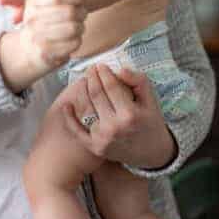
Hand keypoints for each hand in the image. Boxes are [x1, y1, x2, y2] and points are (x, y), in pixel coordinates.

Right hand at [0, 0, 86, 91]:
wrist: (28, 51)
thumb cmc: (45, 22)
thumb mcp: (50, 2)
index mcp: (32, 2)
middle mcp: (31, 19)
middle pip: (69, 11)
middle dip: (82, 12)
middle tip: (80, 15)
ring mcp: (37, 38)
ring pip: (75, 27)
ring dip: (81, 27)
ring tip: (76, 27)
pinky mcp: (46, 54)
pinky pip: (75, 43)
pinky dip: (77, 40)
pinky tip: (70, 40)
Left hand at [62, 64, 176, 169]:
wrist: (151, 152)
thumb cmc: (151, 122)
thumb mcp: (152, 100)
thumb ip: (138, 82)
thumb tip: (120, 69)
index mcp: (130, 114)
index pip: (112, 87)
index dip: (104, 74)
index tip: (100, 65)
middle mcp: (114, 126)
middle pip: (97, 96)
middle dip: (92, 78)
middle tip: (91, 69)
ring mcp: (102, 138)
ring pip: (87, 109)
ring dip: (83, 92)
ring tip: (83, 81)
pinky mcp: (95, 147)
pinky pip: (78, 130)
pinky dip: (70, 117)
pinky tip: (67, 105)